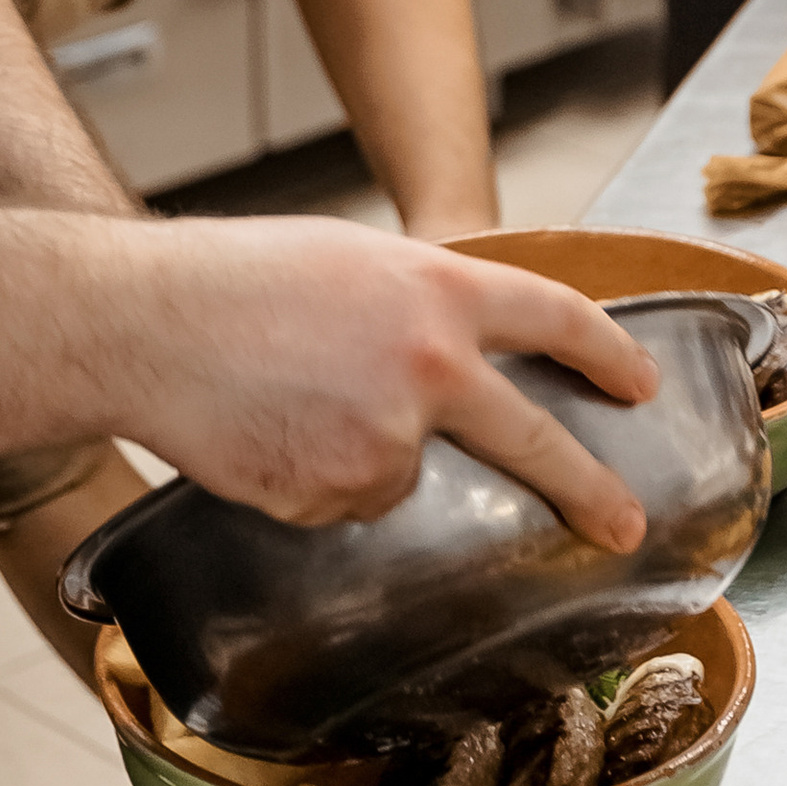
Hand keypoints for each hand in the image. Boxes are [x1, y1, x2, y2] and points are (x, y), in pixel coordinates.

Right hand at [137, 227, 655, 549]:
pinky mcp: (339, 493)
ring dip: (366, 456)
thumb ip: (423, 306)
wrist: (148, 323)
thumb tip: (463, 360)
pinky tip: (273, 435)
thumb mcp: (354, 261)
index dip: (607, 353)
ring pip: (407, 475)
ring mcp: (387, 439)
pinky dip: (319, 482)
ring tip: (294, 403)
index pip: (555, 318)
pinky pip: (348, 504)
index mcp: (440, 292)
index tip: (638, 386)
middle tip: (623, 524)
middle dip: (587, 488)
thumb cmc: (236, 281)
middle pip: (534, 440)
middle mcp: (430, 367)